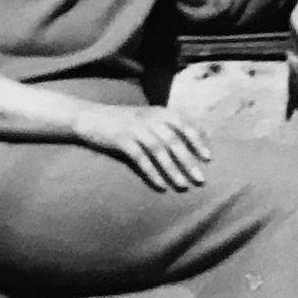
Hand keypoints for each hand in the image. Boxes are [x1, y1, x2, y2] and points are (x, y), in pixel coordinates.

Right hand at [73, 103, 211, 191]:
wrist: (89, 116)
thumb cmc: (124, 120)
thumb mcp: (148, 117)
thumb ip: (168, 125)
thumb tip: (198, 136)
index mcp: (159, 112)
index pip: (185, 125)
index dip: (198, 141)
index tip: (208, 158)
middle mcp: (150, 118)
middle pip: (174, 141)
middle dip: (189, 161)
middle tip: (201, 180)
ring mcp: (135, 129)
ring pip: (159, 151)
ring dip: (173, 170)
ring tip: (183, 186)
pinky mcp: (121, 140)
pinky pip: (140, 159)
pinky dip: (152, 173)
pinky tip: (161, 186)